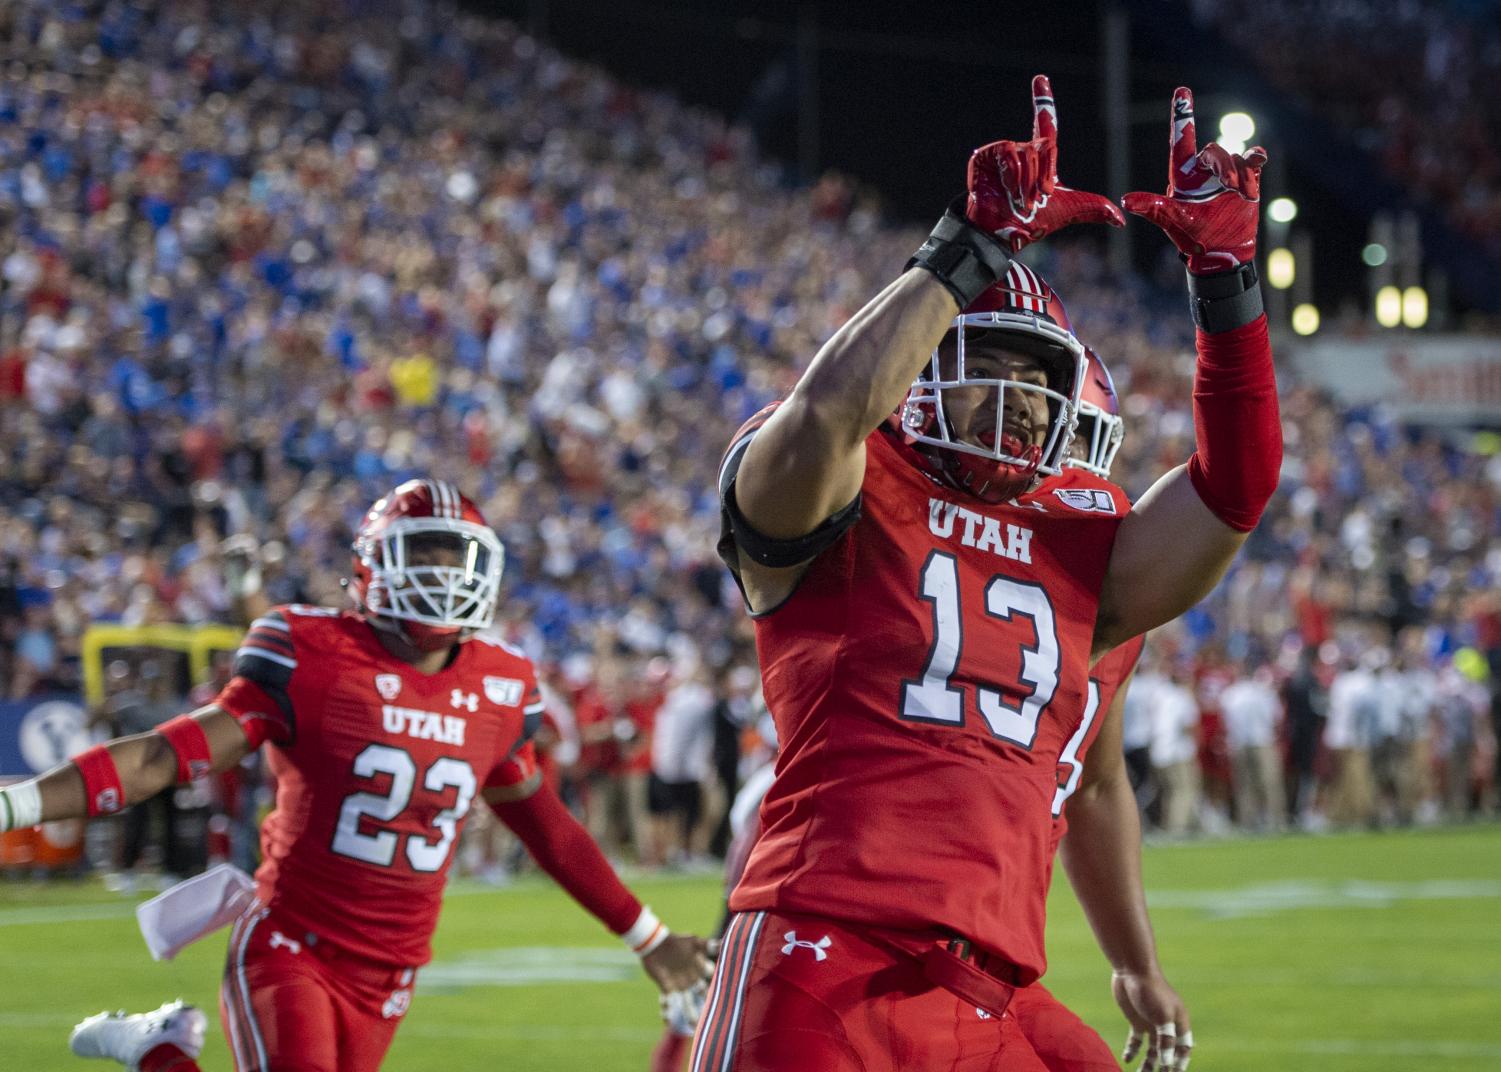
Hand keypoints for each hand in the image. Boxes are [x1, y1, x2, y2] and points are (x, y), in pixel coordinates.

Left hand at [642, 933, 714, 1034]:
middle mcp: (691, 979)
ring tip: (693, 1027)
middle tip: (714, 1016)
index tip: (728, 993)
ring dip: (690, 1014)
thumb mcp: (693, 942)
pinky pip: (667, 1001)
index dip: (719, 984)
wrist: (655, 943)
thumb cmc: (676, 941)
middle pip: (701, 994)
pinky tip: (667, 1021)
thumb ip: (707, 945)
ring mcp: (679, 984)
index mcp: (699, 968)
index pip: (711, 978)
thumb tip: (721, 945)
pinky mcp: (666, 986)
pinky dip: (667, 1011)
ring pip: (686, 1002)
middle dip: (707, 1004)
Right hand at [966, 74, 1123, 251]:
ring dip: (1027, 183)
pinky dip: (1012, 174)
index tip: (1041, 79)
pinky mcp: (984, 157)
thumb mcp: (1070, 211)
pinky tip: (1008, 190)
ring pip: (1026, 153)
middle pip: (1042, 147)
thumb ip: (1095, 209)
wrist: (1004, 235)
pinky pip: (1008, 153)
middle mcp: (1020, 152)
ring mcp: (1001, 153)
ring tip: (1022, 203)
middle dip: (1043, 177)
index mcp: (1039, 158)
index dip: (1042, 100)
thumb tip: (1121, 220)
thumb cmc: (1032, 223)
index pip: (1045, 124)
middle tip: (1037, 200)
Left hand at [1113, 967, 1192, 1071]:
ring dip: (1148, 1063)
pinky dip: (1133, 1050)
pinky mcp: (1137, 1020)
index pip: (1183, 1048)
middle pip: (1167, 1052)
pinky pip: (1137, 1040)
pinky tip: (1127, 1059)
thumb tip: (1167, 1062)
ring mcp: (1151, 1023)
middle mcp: (1166, 1025)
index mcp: (1178, 1023)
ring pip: (1152, 1049)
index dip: (1180, 1062)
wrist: (1132, 970)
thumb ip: (1166, 1040)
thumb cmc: (1152, 990)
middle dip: (1163, 1066)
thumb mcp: (1162, 1016)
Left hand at [1122, 87, 1266, 272]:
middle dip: (1221, 164)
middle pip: (1214, 150)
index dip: (1182, 115)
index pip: (1181, 140)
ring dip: (1237, 174)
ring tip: (1238, 193)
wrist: (1222, 251)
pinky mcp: (1247, 180)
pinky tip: (1259, 157)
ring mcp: (1226, 173)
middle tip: (1227, 185)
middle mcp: (1204, 170)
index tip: (1181, 91)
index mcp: (1183, 175)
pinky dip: (1256, 157)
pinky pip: (1253, 160)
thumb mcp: (1172, 220)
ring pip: (1234, 157)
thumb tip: (1125, 200)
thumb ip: (1152, 207)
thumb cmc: (1192, 237)